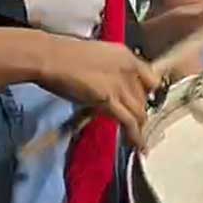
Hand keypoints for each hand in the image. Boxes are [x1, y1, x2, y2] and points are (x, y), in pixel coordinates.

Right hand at [36, 36, 160, 149]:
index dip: (148, 94)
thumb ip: (109, 70)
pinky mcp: (109, 99)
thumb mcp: (96, 56)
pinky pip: (129, 122)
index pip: (150, 77)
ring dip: (139, 127)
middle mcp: (129, 69)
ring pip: (140, 112)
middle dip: (140, 112)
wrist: (51, 57)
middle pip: (145, 97)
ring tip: (139, 140)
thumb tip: (108, 84)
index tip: (144, 103)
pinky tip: (139, 146)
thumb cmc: (63, 55)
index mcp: (125, 56)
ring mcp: (120, 84)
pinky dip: (136, 137)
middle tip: (136, 124)